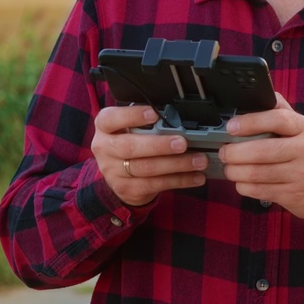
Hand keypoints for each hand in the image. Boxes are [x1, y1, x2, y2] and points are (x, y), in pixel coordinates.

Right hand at [91, 105, 209, 206]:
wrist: (119, 175)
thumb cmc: (131, 141)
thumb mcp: (131, 127)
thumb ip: (147, 122)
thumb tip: (179, 118)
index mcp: (105, 127)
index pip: (110, 118)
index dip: (132, 115)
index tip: (154, 113)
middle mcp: (104, 149)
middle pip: (130, 147)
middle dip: (159, 145)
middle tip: (182, 143)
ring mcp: (113, 171)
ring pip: (146, 168)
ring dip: (176, 164)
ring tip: (199, 160)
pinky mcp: (127, 189)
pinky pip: (156, 185)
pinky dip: (180, 180)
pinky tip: (196, 176)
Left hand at [217, 93, 303, 219]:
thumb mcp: (303, 128)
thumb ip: (283, 112)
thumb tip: (264, 94)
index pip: (278, 119)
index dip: (251, 122)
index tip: (232, 126)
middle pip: (262, 151)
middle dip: (235, 152)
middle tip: (224, 151)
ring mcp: (300, 174)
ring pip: (257, 173)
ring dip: (235, 171)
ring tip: (229, 167)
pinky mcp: (292, 194)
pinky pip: (260, 190)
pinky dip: (244, 186)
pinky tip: (241, 181)